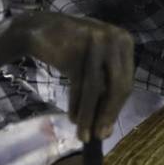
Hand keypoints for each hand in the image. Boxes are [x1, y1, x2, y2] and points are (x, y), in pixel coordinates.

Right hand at [9, 12, 134, 141]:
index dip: (116, 110)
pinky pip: (80, 85)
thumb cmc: (69, 50)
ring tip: (83, 134)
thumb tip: (107, 129)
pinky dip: (76, 104)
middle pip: (117, 87)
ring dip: (89, 116)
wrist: (37, 28)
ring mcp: (96, 43)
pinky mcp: (77, 50)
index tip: (106, 131)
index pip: (126, 83)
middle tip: (97, 136)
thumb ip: (105, 89)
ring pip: (97, 89)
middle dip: (106, 115)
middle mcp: (115, 39)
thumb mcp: (95, 63)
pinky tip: (73, 117)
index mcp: (126, 41)